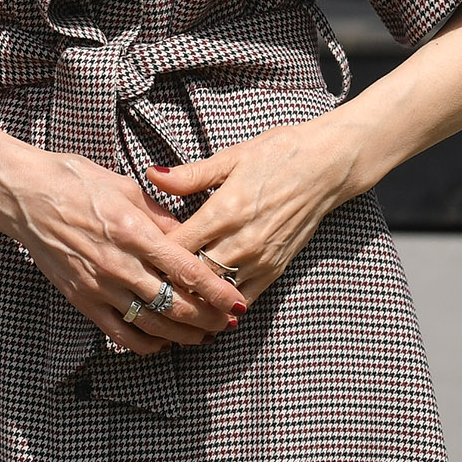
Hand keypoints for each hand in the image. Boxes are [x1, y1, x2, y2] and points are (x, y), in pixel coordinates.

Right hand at [0, 141, 245, 355]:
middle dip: (208, 319)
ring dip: (183, 336)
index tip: (237, 302)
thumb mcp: (126, 187)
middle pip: (175, 304)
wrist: (25, 196)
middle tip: (228, 323)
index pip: (187, 271)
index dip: (217, 291)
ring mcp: (99, 286)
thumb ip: (161, 216)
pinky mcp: (82, 300)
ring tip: (203, 336)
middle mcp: (119, 264)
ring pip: (152, 325)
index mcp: (133, 231)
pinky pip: (120, 334)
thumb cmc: (76, 182)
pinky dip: (146, 344)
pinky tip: (162, 342)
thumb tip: (192, 234)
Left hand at [151, 114, 375, 303]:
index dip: (153, 255)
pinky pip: (243, 299)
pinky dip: (222, 306)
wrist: (326, 166)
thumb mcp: (231, 157)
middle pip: (193, 276)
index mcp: (225, 211)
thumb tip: (152, 174)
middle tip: (143, 285)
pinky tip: (204, 307)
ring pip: (216, 293)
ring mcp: (260, 259)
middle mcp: (242, 241)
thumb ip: (190, 175)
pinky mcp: (276, 269)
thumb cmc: (276, 154)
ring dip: (193, 298)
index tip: (135, 257)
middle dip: (168, 282)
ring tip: (166, 303)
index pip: (177, 246)